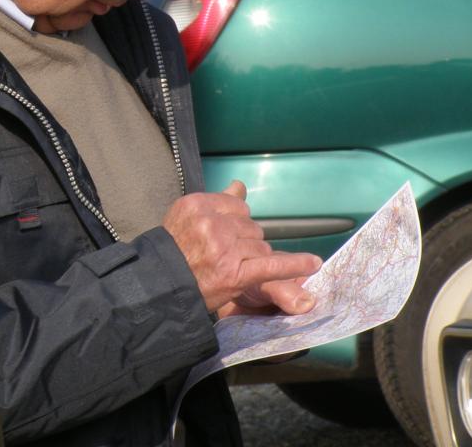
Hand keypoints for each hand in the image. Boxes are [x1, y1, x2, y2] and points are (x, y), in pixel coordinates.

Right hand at [162, 180, 320, 314]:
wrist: (159, 287)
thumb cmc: (172, 253)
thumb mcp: (186, 218)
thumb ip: (216, 201)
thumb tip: (240, 185)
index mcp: (197, 205)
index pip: (237, 206)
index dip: (236, 223)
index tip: (226, 236)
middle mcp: (211, 223)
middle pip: (250, 226)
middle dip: (245, 241)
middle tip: (225, 257)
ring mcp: (224, 248)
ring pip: (259, 246)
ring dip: (253, 258)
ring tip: (230, 268)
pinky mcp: (235, 273)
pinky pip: (271, 265)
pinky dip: (295, 264)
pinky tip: (313, 262)